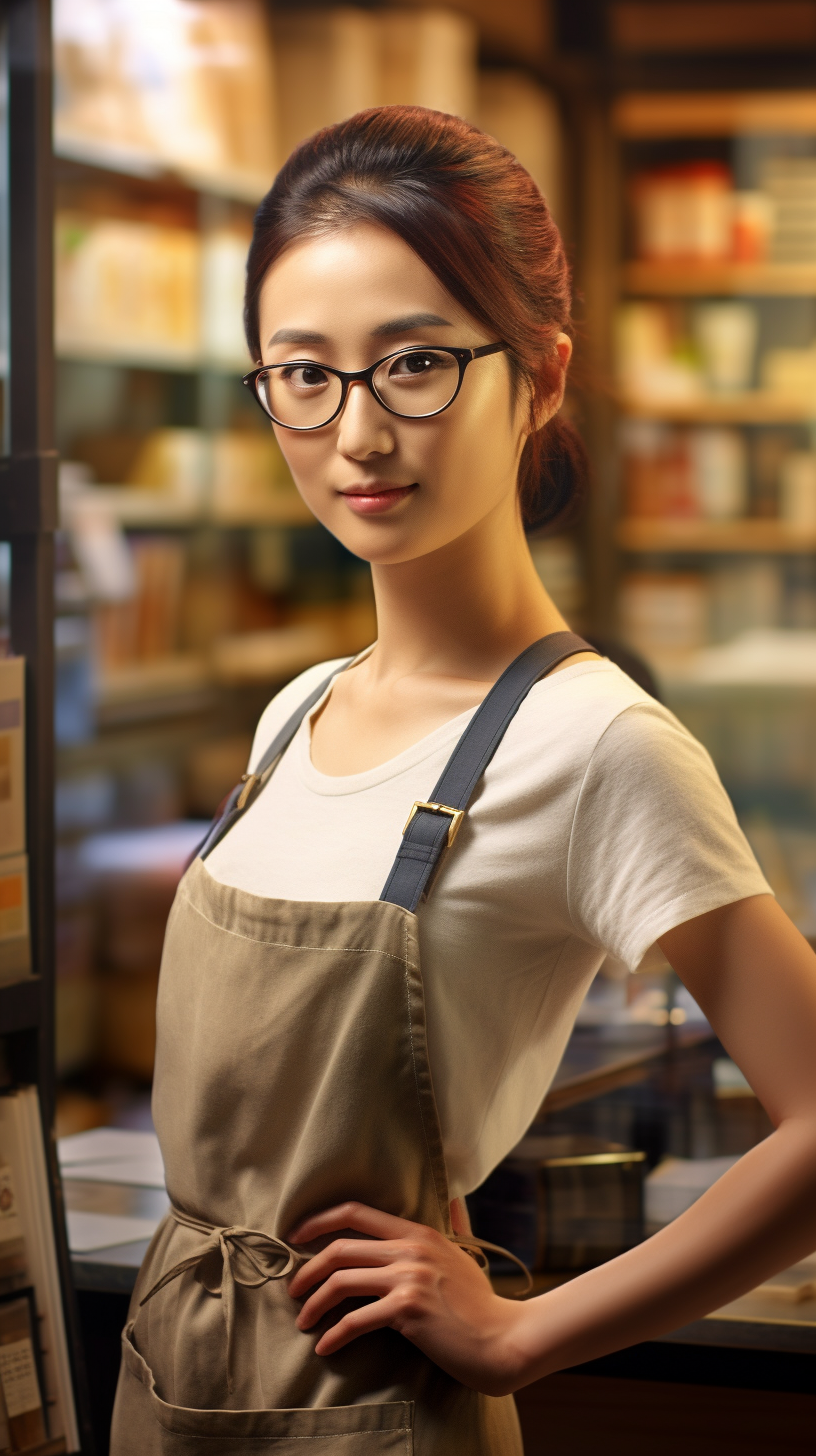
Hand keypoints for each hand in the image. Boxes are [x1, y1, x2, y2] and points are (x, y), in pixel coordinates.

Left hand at [286, 1201, 527, 1394]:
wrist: (504, 1339)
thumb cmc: (482, 1304)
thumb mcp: (466, 1254)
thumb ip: (456, 1224)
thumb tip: (456, 1198)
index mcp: (418, 1232)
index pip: (356, 1212)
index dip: (319, 1221)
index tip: (296, 1237)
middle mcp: (410, 1248)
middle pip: (339, 1248)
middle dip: (307, 1270)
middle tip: (293, 1290)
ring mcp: (408, 1278)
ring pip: (340, 1282)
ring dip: (313, 1304)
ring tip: (303, 1322)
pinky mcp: (408, 1310)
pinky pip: (356, 1320)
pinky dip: (334, 1335)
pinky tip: (325, 1347)